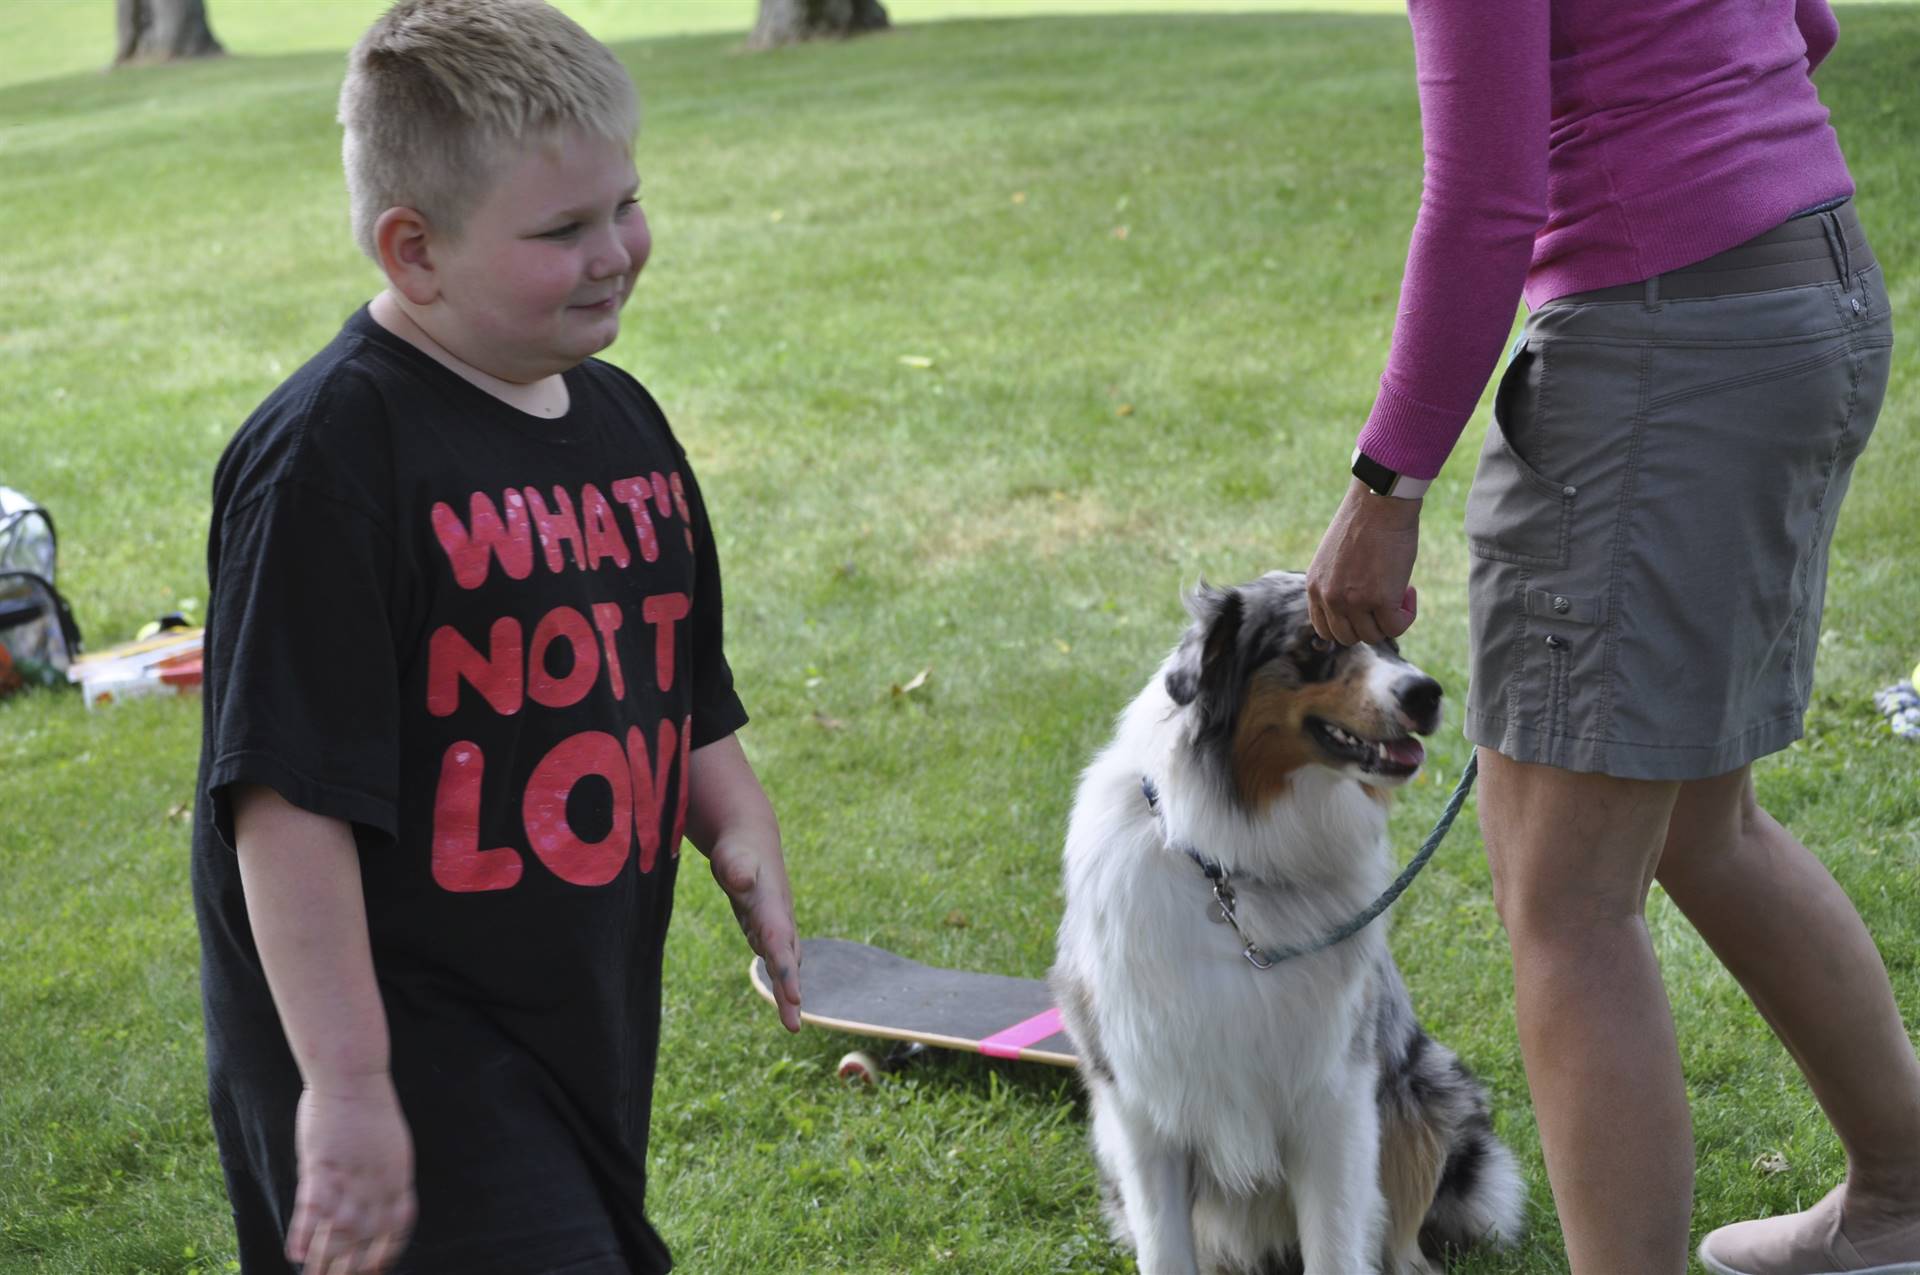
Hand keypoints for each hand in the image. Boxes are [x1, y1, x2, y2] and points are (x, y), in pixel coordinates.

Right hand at [287, 1073, 415, 1273]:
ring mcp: (348, 1175)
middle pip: (366, 1236)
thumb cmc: (368, 1106)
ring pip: (337, 1230)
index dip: (386, 1253)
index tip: (376, 1270)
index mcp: (398, 1175)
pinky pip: (311, 1208)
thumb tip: (385, 1199)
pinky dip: (303, 1233)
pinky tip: (295, 1253)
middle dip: (352, 1265)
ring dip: (324, 1258)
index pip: (398, 1227)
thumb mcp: (389, 1145)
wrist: (351, 1074)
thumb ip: (385, 1176)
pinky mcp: (320, 1166)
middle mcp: (377, 1181)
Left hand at [710, 840, 802, 1032]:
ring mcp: (774, 927)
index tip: (793, 997)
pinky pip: (775, 959)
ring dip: (787, 992)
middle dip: (789, 993)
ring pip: (783, 964)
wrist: (750, 840)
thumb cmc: (738, 850)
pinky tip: (784, 996)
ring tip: (791, 1023)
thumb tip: (740, 881)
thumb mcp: (733, 857)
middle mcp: (778, 922)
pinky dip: (781, 979)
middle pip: (785, 962)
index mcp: (772, 909)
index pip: (778, 945)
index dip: (786, 971)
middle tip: (793, 1026)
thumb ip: (738, 869)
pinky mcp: (765, 929)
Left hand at [1307, 478, 1421, 644]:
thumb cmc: (1364, 521)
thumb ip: (1337, 582)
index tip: (1365, 610)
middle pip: (1349, 637)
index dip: (1348, 625)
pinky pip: (1396, 627)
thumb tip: (1356, 606)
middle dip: (1370, 623)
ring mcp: (1353, 601)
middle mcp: (1329, 598)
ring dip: (1390, 619)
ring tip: (1399, 589)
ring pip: (1374, 636)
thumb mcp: (1336, 557)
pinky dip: (1407, 615)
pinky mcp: (1380, 599)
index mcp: (1315, 587)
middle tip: (1385, 599)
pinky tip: (1409, 591)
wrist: (1379, 501)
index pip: (1324, 630)